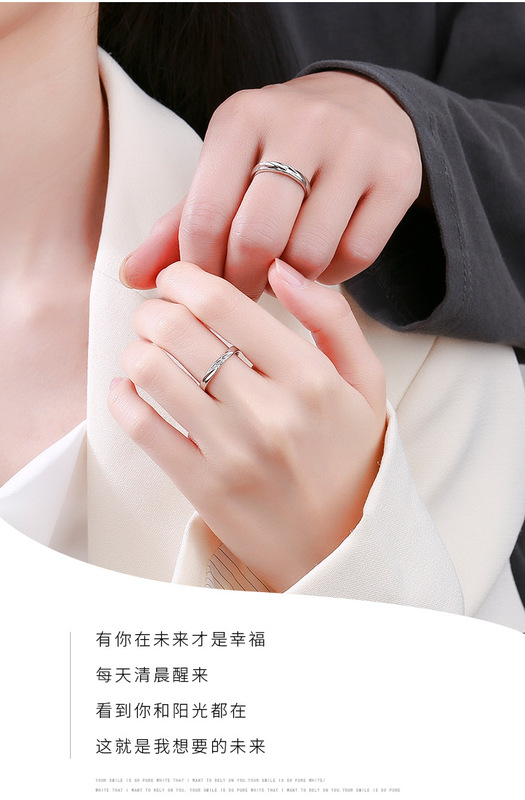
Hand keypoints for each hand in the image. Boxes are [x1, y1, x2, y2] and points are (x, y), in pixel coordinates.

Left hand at [109, 260, 385, 591]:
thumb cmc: (350, 458)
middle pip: (178, 330)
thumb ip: (331, 319)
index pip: (223, 303)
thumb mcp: (365, 384)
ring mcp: (232, 453)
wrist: (341, 547)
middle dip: (153, 309)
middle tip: (157, 314)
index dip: (184, 278)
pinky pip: (141, 428)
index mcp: (310, 379)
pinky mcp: (203, 487)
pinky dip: (123, 398)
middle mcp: (269, 413)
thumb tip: (279, 269)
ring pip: (151, 373)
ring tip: (148, 350)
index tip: (177, 278)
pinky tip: (131, 389)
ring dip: (137, 348)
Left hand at [120, 70, 422, 299]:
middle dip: (243, 281)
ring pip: (310, 254)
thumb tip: (131, 278)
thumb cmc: (276, 151)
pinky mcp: (398, 177)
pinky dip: (331, 277)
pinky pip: (357, 257)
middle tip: (243, 290)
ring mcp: (357, 148)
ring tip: (280, 273)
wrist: (362, 106)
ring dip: (289, 282)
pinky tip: (319, 266)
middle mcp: (302, 124)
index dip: (200, 268)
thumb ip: (178, 225)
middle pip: (258, 238)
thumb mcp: (224, 172)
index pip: (206, 215)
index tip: (206, 285)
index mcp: (242, 117)